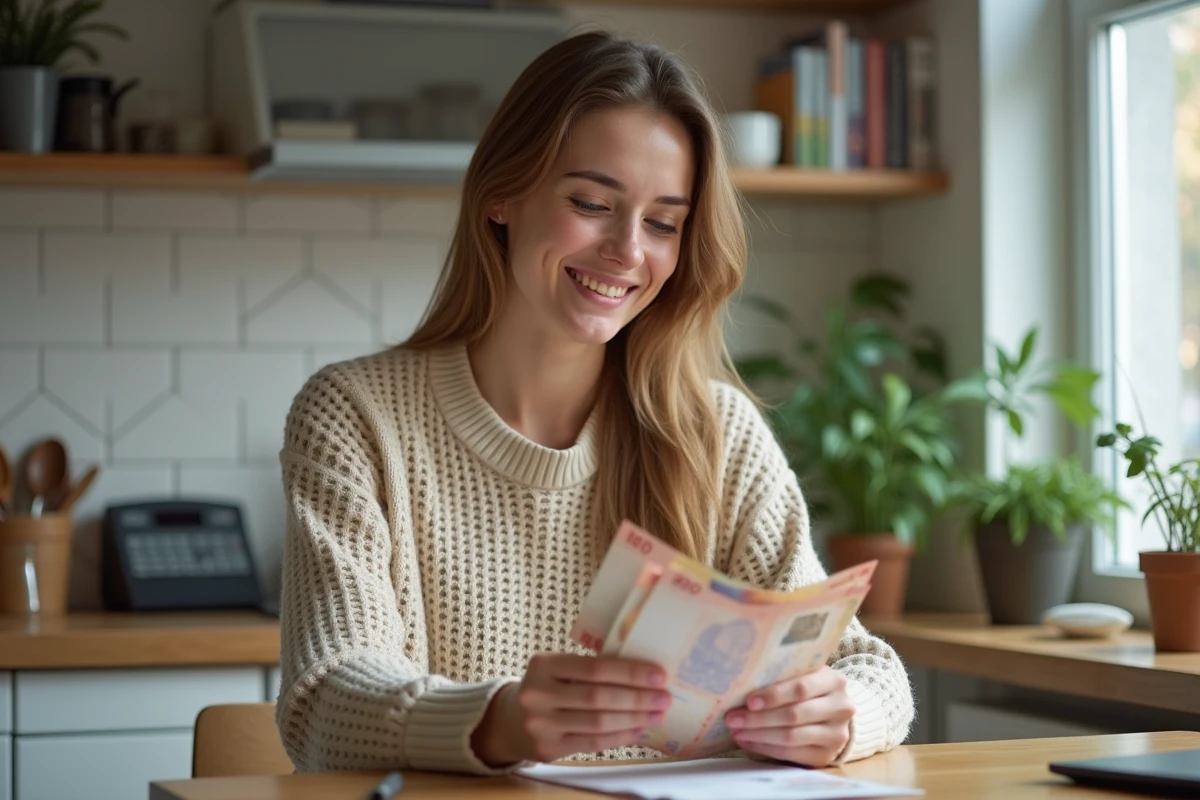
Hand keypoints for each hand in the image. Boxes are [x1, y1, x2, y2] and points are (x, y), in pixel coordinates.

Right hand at [471, 653, 672, 765]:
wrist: (509, 720)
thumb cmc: (547, 688)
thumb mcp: (557, 669)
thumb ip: (589, 669)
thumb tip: (643, 673)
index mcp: (543, 664)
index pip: (594, 668)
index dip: (629, 672)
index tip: (658, 675)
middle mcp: (537, 694)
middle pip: (598, 697)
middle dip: (638, 698)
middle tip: (664, 697)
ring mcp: (540, 724)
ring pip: (598, 722)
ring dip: (634, 719)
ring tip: (656, 714)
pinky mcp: (547, 749)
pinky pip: (593, 743)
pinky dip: (620, 736)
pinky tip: (638, 729)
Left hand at [724, 665, 853, 766]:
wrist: (833, 713)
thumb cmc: (809, 689)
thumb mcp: (803, 675)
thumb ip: (782, 676)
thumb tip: (740, 683)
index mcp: (834, 681)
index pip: (801, 688)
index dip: (773, 695)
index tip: (749, 701)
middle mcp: (841, 708)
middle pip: (794, 715)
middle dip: (759, 718)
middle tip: (733, 718)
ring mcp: (836, 735)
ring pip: (791, 736)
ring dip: (759, 735)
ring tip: (736, 731)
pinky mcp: (826, 756)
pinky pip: (791, 754)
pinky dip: (765, 748)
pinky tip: (748, 742)